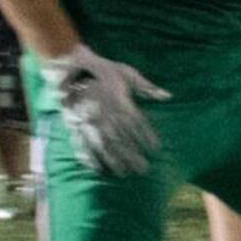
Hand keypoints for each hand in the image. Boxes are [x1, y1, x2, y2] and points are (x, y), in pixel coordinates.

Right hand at [45, 45, 168, 175]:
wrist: (72, 66)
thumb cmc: (104, 70)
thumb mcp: (127, 73)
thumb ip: (146, 87)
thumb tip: (168, 96)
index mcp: (117, 100)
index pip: (136, 122)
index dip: (146, 136)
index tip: (156, 149)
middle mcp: (103, 112)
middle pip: (119, 138)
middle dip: (131, 155)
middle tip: (143, 170)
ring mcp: (87, 120)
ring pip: (101, 144)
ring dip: (113, 160)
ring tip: (123, 174)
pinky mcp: (74, 123)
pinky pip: (80, 143)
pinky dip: (88, 156)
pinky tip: (96, 169)